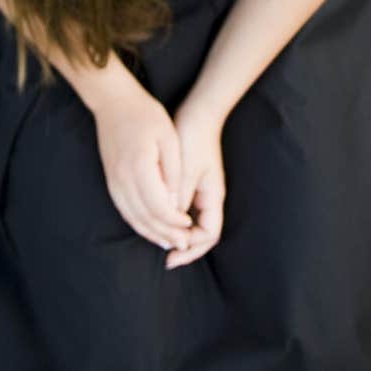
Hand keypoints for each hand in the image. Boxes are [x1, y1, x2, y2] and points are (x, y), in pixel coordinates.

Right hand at [93, 80, 198, 250]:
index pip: (159, 207)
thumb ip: (172, 173)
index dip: (175, 223)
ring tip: (170, 243)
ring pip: (132, 218)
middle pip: (145, 218)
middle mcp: (122, 179)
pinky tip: (150, 229)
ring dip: (151, 233)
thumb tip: (175, 205)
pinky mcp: (110, 181)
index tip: (190, 227)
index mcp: (139, 168)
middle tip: (184, 244)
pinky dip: (138, 224)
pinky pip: (124, 210)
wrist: (113, 102)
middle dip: (166, 234)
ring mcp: (113, 181)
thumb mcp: (168, 138)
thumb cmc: (146, 115)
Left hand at [165, 96, 225, 269]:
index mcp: (213, 197)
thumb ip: (178, 196)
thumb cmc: (193, 138)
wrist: (197, 112)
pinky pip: (182, 210)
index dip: (192, 249)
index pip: (208, 235)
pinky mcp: (190, 182)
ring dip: (177, 234)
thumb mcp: (185, 170)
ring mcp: (200, 190)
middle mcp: (209, 197)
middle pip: (201, 234)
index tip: (172, 254)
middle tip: (166, 258)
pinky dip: (172, 219)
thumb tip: (169, 222)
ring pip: (191, 223)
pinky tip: (157, 219)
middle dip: (185, 248)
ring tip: (158, 241)